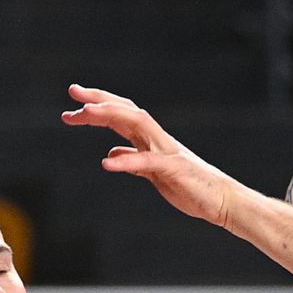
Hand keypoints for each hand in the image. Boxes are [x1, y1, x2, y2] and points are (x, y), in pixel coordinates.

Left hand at [63, 84, 239, 227]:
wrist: (221, 200)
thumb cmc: (191, 187)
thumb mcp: (153, 174)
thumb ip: (132, 162)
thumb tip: (111, 154)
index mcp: (151, 140)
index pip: (121, 115)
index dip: (98, 106)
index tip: (73, 103)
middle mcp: (157, 139)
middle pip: (125, 110)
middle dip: (98, 99)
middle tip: (72, 92)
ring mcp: (166, 151)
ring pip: (135, 123)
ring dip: (109, 114)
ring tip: (83, 113)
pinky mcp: (173, 169)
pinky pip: (146, 162)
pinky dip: (126, 161)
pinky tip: (106, 164)